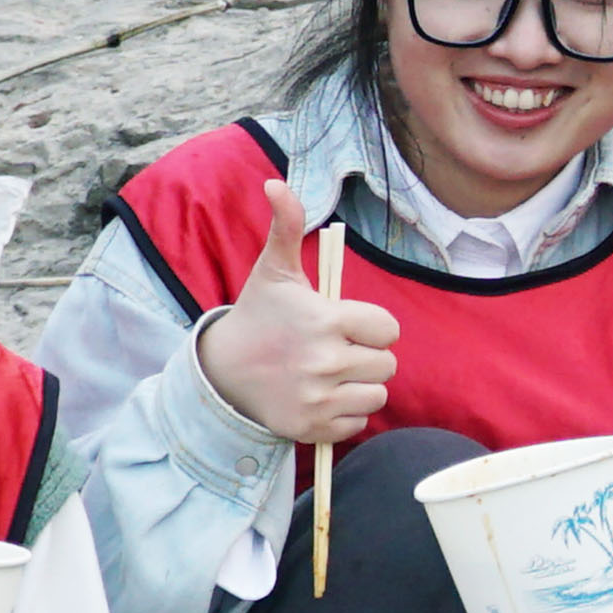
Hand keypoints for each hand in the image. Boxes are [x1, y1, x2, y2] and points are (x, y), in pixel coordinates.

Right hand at [190, 177, 396, 451]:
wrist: (224, 373)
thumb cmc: (260, 316)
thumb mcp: (275, 270)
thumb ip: (287, 226)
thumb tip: (276, 183)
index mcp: (325, 321)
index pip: (388, 329)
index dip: (372, 326)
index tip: (347, 325)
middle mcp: (325, 362)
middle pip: (387, 364)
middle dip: (367, 356)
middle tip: (335, 349)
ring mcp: (319, 399)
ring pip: (377, 395)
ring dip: (360, 385)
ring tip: (330, 373)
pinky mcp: (314, 429)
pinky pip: (358, 423)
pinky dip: (345, 413)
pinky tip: (320, 396)